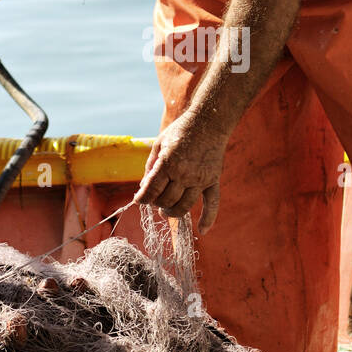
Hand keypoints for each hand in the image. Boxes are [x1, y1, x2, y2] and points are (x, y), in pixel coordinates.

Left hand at [135, 113, 227, 230]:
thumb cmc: (181, 131)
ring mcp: (200, 179)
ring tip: (166, 210)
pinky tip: (202, 230)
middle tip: (154, 200)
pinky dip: (208, 218)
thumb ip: (150, 167)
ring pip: (184, 206)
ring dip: (172, 212)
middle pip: (166, 201)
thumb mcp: (159, 144)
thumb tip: (144, 188)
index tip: (139, 199)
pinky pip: (212, 204)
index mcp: (167, 163)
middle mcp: (184, 173)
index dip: (141, 199)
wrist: (209, 122)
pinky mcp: (213, 180)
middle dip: (156, 203)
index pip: (150, 191)